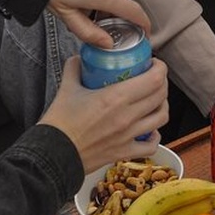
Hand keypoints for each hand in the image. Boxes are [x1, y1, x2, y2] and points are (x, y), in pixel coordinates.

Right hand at [39, 57, 168, 173]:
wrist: (53, 155)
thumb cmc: (59, 124)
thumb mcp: (67, 89)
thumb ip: (74, 69)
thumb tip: (80, 59)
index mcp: (116, 98)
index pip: (154, 80)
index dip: (160, 69)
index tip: (153, 64)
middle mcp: (127, 116)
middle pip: (161, 96)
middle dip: (162, 84)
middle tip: (154, 79)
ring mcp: (128, 136)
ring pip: (161, 118)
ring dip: (162, 106)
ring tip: (155, 101)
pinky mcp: (125, 152)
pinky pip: (151, 145)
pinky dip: (155, 136)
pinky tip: (149, 130)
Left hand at [48, 0, 150, 48]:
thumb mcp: (67, 16)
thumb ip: (89, 33)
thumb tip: (107, 44)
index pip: (134, 11)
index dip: (144, 24)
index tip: (145, 33)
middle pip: (125, 2)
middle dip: (122, 17)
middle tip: (112, 30)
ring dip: (110, 5)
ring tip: (91, 15)